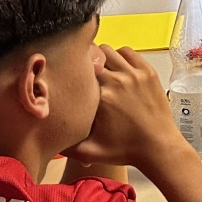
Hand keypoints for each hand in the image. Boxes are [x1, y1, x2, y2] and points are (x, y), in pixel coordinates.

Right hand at [71, 46, 187, 171]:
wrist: (158, 147)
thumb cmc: (124, 150)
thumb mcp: (89, 152)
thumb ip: (64, 145)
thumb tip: (43, 136)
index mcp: (102, 95)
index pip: (80, 68)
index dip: (72, 69)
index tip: (69, 76)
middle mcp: (119, 79)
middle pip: (94, 55)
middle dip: (86, 63)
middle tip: (84, 74)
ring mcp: (136, 74)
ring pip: (111, 50)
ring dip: (103, 58)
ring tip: (100, 71)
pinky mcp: (149, 72)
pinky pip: (129, 52)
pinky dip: (121, 56)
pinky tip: (117, 69)